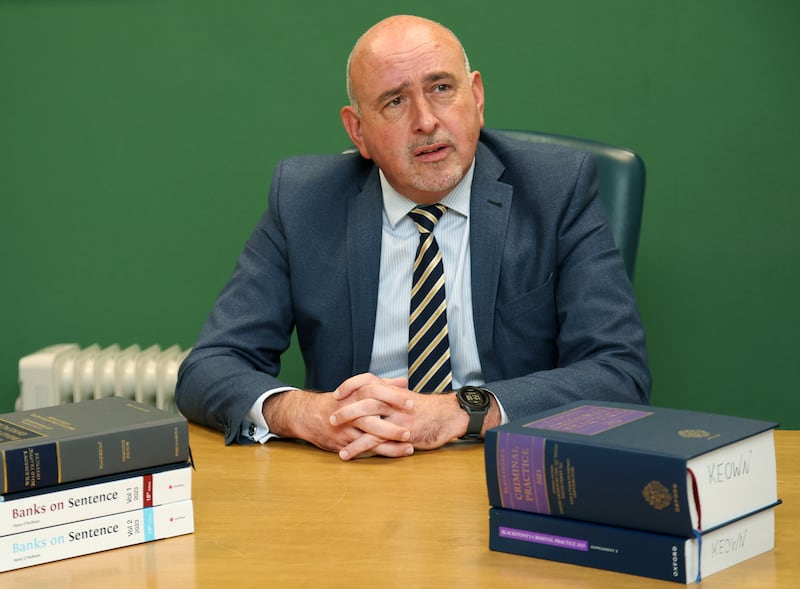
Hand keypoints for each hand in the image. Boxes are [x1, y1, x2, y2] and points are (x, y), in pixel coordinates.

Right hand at [262, 378, 413, 458]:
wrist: (308, 415)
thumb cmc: (339, 401)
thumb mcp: (357, 389)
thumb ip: (382, 385)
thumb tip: (403, 382)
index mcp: (355, 394)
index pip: (376, 392)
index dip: (393, 397)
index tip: (412, 403)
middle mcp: (349, 411)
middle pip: (372, 418)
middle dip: (392, 426)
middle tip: (410, 431)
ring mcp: (345, 429)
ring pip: (368, 438)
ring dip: (389, 445)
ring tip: (408, 448)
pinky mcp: (341, 443)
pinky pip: (361, 450)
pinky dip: (377, 453)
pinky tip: (393, 456)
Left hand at [331, 373, 469, 458]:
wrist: (450, 417)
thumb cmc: (430, 409)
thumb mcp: (409, 398)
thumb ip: (393, 394)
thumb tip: (382, 389)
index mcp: (394, 391)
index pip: (368, 380)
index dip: (351, 385)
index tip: (337, 393)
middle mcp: (393, 401)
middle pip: (364, 399)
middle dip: (345, 408)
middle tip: (329, 416)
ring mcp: (396, 417)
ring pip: (367, 419)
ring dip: (348, 428)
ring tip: (333, 437)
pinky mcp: (400, 434)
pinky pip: (375, 440)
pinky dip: (359, 447)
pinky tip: (347, 454)